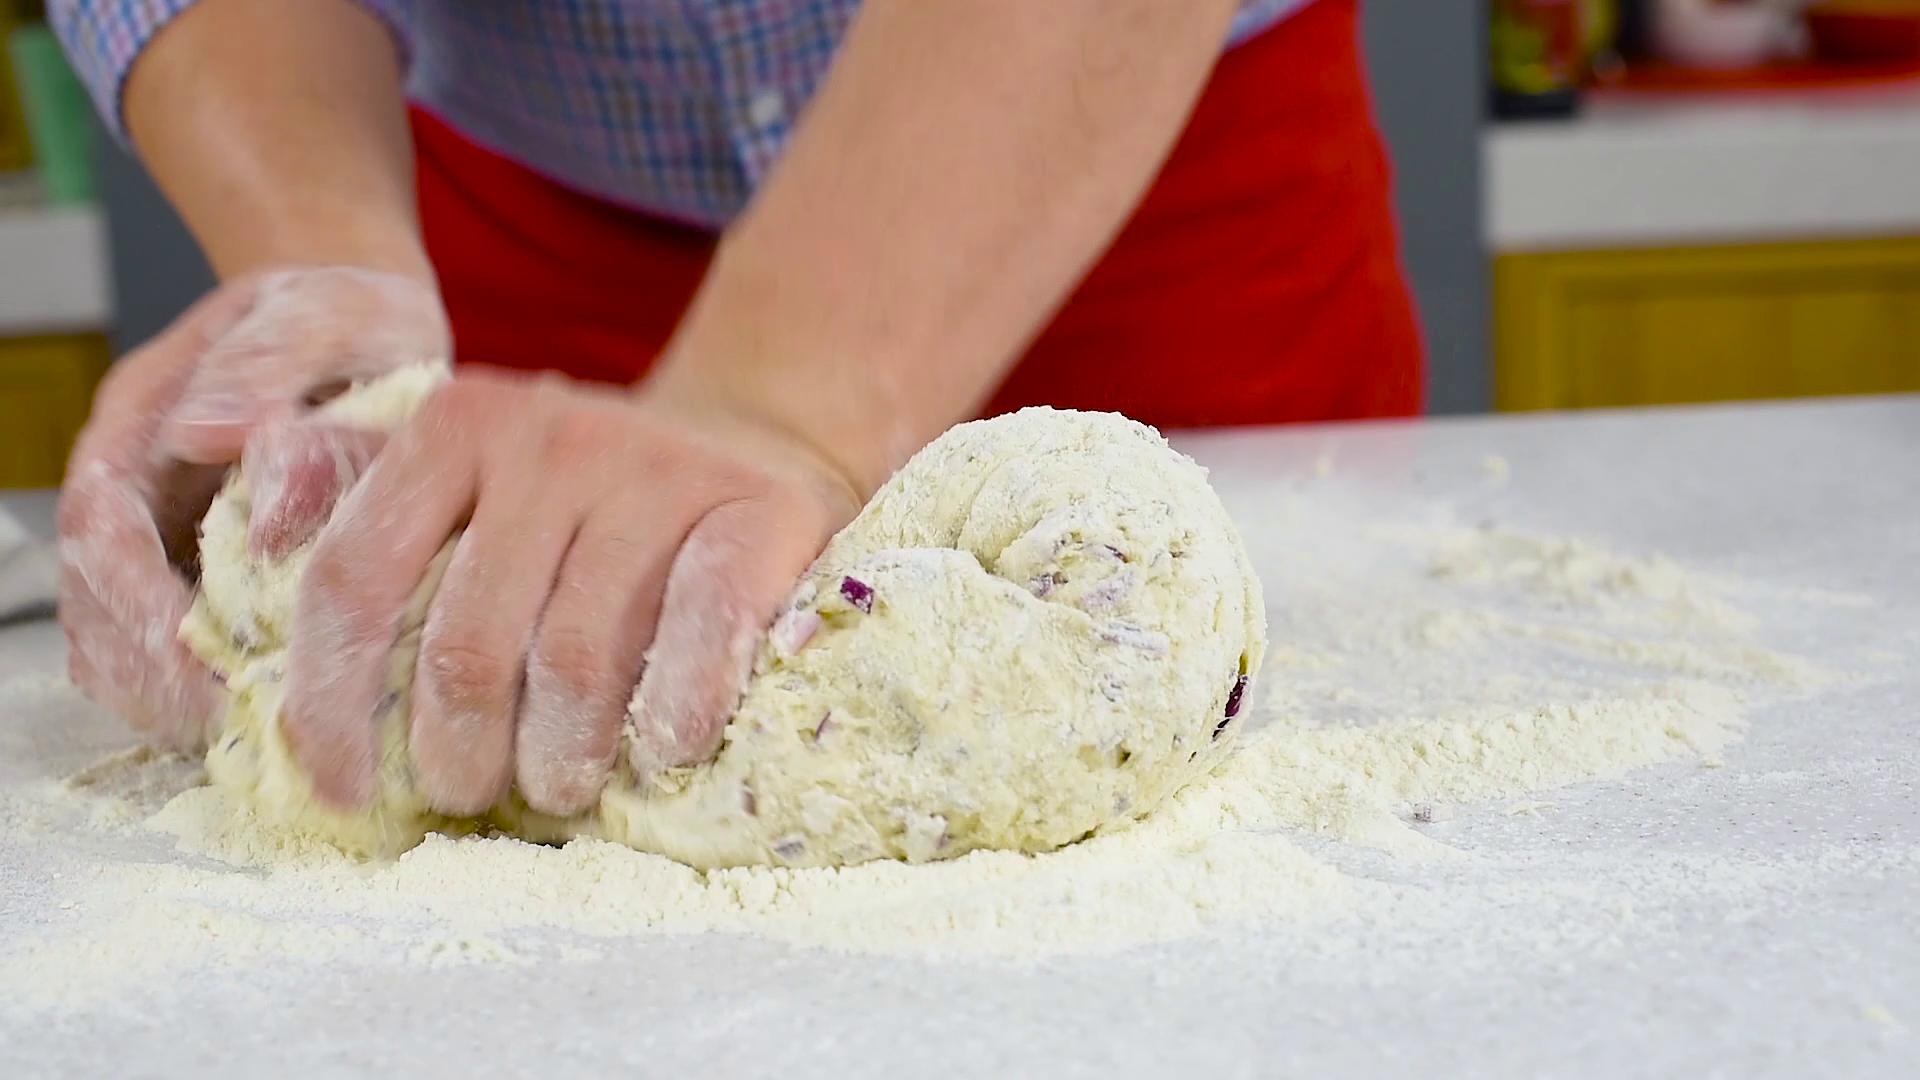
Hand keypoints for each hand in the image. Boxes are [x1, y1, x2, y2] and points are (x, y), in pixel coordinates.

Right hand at [57, 267, 446, 748]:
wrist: (363, 326)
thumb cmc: (344, 316)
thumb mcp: (321, 316)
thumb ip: (269, 366)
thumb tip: (206, 433)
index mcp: (140, 422)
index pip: (101, 530)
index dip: (139, 606)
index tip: (201, 663)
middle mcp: (131, 488)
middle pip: (97, 605)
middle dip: (156, 675)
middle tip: (234, 727)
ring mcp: (159, 535)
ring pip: (121, 642)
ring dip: (173, 697)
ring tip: (249, 737)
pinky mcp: (200, 573)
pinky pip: (170, 651)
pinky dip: (202, 690)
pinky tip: (265, 714)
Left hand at [274, 370, 865, 814]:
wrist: (752, 441)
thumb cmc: (580, 493)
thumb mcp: (462, 468)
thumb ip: (353, 490)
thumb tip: (245, 516)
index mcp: (454, 426)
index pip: (356, 578)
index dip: (329, 703)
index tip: (338, 790)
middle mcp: (550, 435)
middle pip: (468, 643)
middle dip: (454, 753)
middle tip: (466, 797)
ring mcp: (657, 472)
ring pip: (577, 657)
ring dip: (557, 756)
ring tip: (555, 791)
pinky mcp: (756, 513)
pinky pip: (701, 629)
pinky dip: (675, 708)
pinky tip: (663, 752)